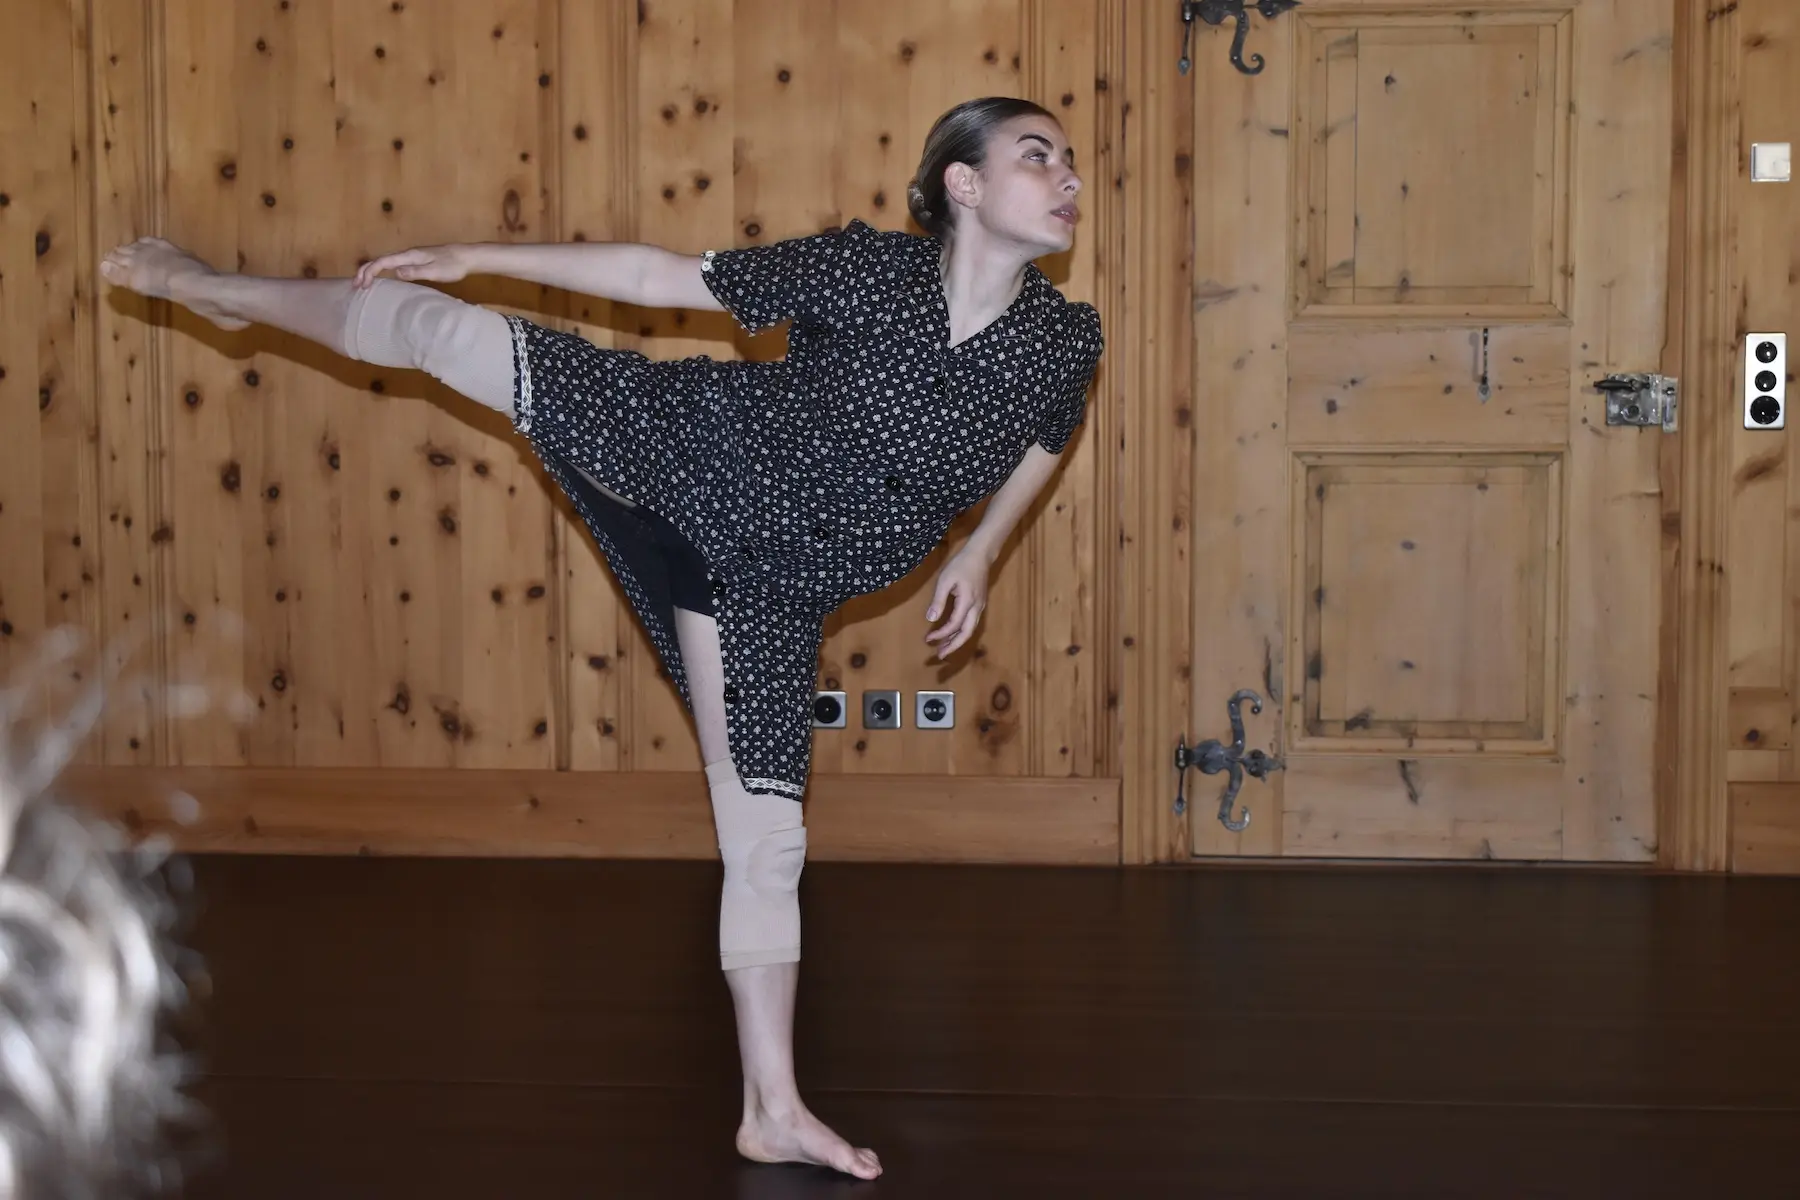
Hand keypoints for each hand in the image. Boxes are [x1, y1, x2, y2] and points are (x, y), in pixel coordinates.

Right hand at [353, 244, 474, 288]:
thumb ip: (415, 272)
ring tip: (363, 283)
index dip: (370, 272)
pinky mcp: (417, 260)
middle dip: (366, 271)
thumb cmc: (453, 265)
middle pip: (381, 261)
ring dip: (373, 271)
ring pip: (386, 262)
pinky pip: (394, 265)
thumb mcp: (435, 271)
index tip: (361, 285)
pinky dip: (384, 271)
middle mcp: (408, 254)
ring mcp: (412, 257)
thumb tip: (396, 272)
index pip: (383, 262)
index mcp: (409, 256)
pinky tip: (384, 279)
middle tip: (356, 286)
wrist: (467, 256)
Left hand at [923, 548, 988, 659]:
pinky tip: (952, 633)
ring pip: (970, 630)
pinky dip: (961, 632)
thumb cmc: (961, 564)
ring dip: (957, 640)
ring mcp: (980, 607)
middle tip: (940, 656)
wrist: (980, 554)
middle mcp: (976, 608)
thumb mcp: (945, 581)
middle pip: (966, 634)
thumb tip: (930, 619)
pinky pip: (971, 623)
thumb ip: (938, 601)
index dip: (940, 634)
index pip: (953, 625)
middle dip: (953, 646)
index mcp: (967, 602)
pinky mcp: (979, 604)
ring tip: (944, 648)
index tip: (928, 640)